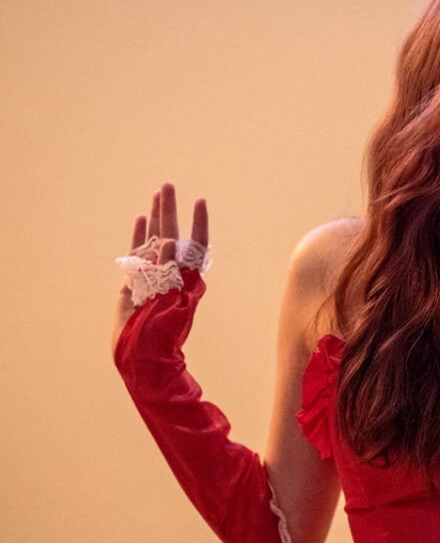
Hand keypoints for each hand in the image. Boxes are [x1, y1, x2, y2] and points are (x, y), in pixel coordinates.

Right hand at [112, 183, 208, 353]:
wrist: (143, 357)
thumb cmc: (163, 335)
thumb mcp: (172, 302)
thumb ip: (170, 272)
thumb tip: (169, 243)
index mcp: (186, 278)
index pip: (195, 245)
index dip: (198, 224)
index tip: (200, 202)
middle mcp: (170, 273)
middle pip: (172, 234)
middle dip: (171, 210)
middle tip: (168, 185)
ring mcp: (153, 276)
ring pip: (155, 239)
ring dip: (157, 217)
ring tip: (158, 193)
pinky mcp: (136, 282)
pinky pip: (137, 254)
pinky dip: (139, 236)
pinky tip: (142, 218)